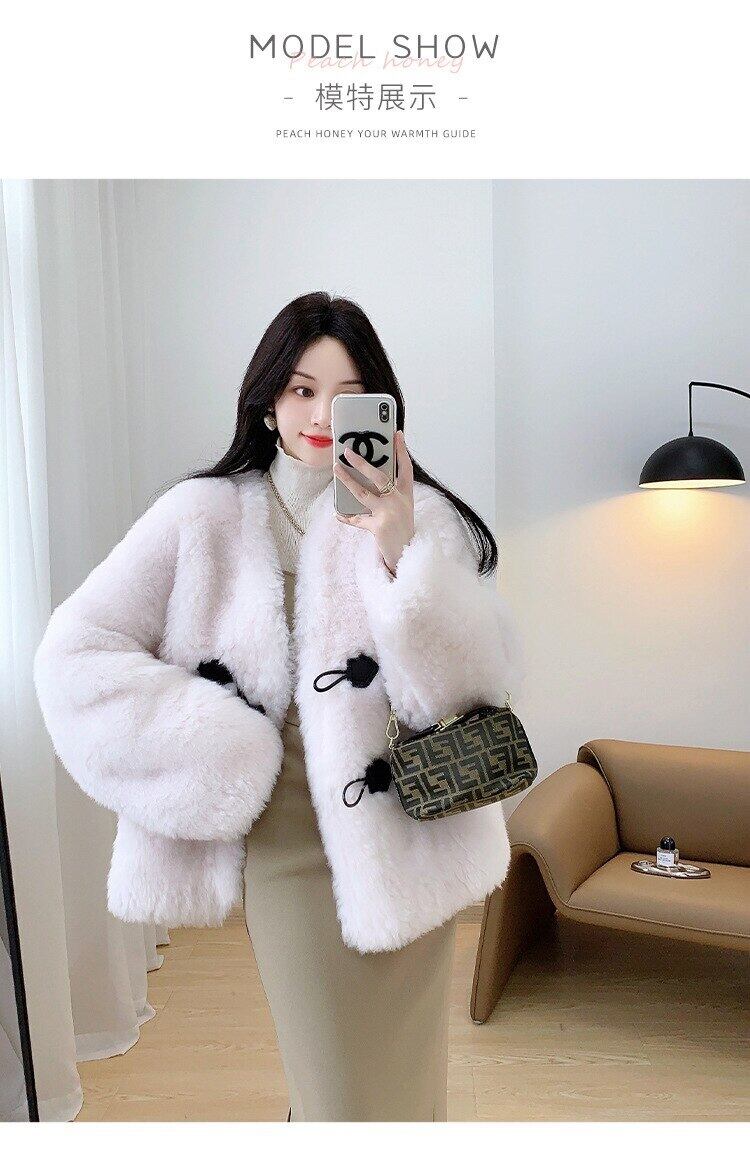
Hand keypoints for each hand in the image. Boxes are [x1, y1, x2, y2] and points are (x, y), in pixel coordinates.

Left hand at [334, 429, 414, 576]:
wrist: (407, 552)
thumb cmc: (402, 528)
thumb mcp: (402, 507)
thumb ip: (389, 493)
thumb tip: (367, 478)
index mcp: (406, 494)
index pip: (405, 467)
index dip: (401, 450)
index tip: (396, 433)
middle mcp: (398, 500)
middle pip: (378, 476)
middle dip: (362, 462)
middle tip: (348, 452)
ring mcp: (388, 513)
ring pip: (363, 493)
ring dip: (347, 480)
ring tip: (336, 469)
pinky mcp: (378, 526)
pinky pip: (357, 519)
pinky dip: (347, 517)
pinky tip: (338, 513)